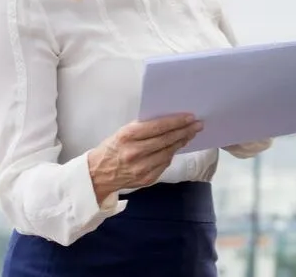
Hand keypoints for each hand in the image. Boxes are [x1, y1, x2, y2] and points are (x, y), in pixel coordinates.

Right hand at [88, 114, 202, 202]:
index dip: (176, 122)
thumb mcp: (123, 132)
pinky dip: (172, 154)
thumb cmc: (113, 148)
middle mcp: (135, 152)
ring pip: (168, 152)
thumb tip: (169, 121)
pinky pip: (165, 164)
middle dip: (184, 131)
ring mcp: (141, 167)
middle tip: (198, 124)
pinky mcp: (147, 178)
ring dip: (181, 142)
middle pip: (166, 140)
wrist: (98, 174)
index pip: (158, 127)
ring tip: (190, 134)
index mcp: (127, 136)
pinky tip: (178, 146)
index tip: (190, 117)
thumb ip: (143, 128)